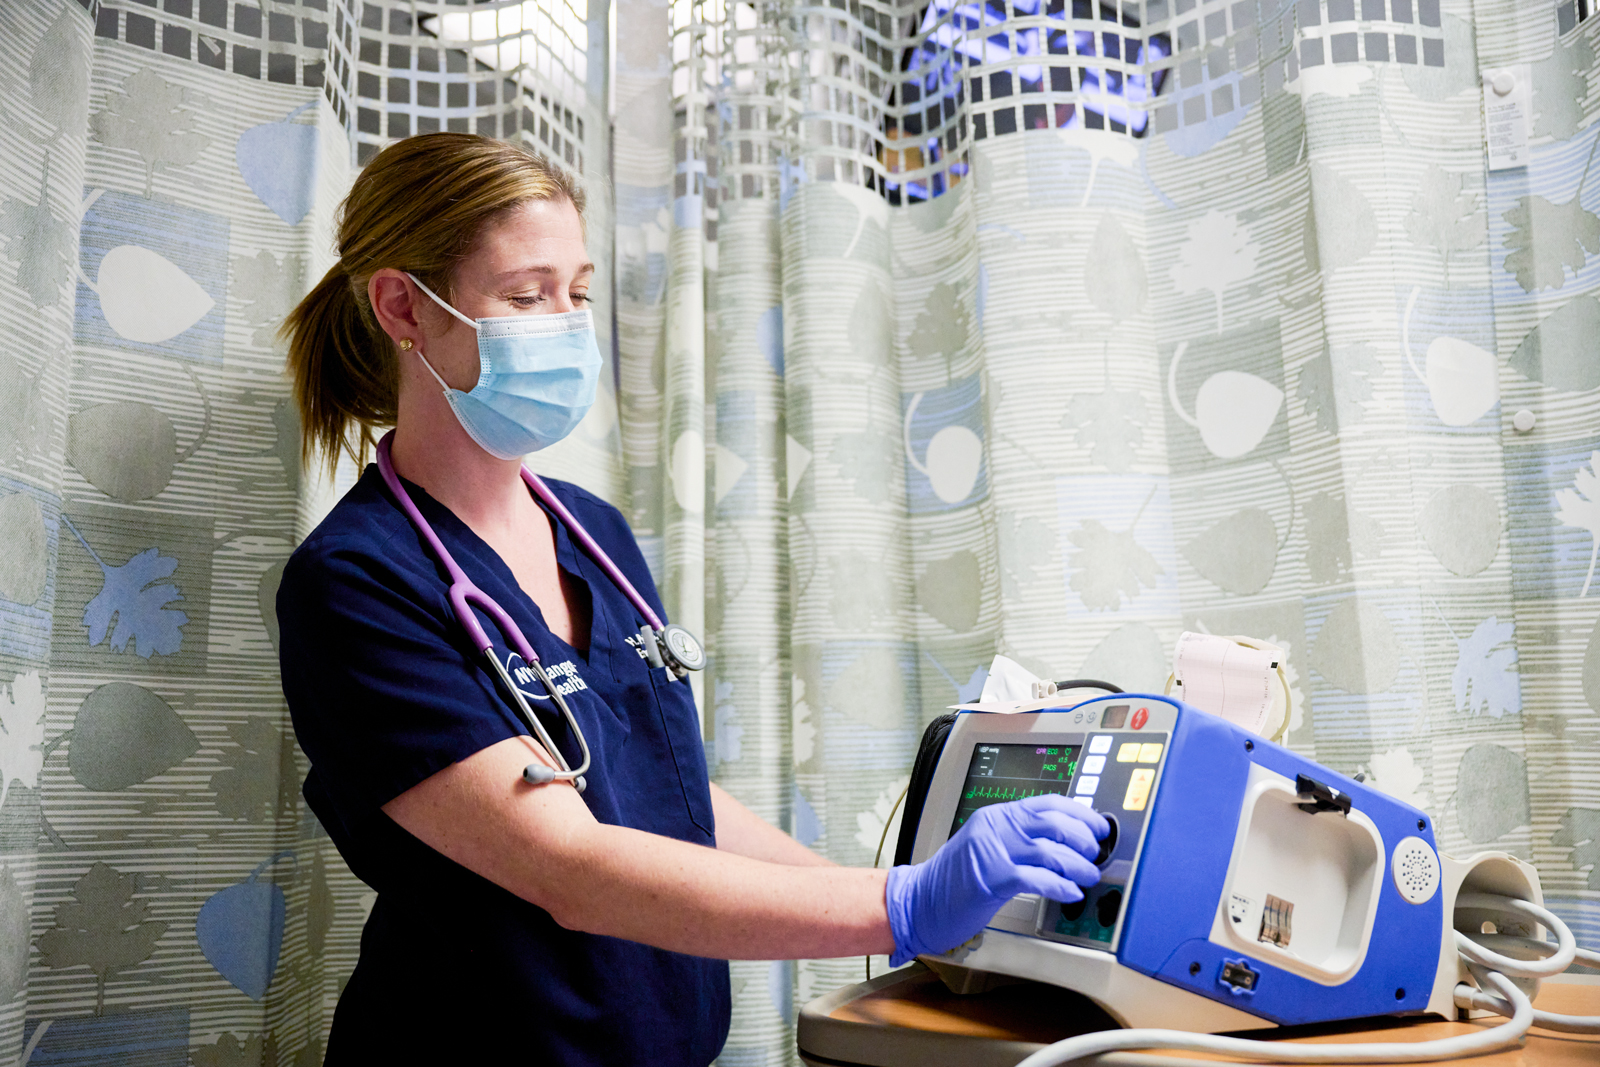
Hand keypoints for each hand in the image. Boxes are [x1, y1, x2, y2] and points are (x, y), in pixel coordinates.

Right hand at [884, 794, 1107, 965]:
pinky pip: (1037, 879)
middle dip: (1083, 840)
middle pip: (1054, 824)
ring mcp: (992, 851)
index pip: (1048, 803)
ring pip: (1050, 851)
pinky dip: (1060, 886)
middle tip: (1095, 856)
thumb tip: (1063, 842)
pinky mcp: (991, 879)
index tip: (1099, 828)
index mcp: (997, 815)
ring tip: (1088, 877)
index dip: (1080, 814)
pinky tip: (1070, 893)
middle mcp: (995, 827)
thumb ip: (1019, 839)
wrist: (918, 901)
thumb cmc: (954, 880)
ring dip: (1077, 866)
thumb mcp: (988, 847)